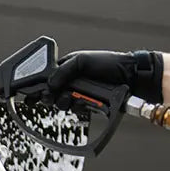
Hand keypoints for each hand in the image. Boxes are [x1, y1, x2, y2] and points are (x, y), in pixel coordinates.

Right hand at [46, 50, 163, 104]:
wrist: (130, 78)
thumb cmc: (110, 64)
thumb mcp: (83, 60)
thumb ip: (63, 70)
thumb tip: (48, 84)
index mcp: (68, 67)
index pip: (48, 78)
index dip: (42, 87)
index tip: (39, 94)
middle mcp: (72, 81)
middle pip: (53, 94)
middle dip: (55, 96)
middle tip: (61, 95)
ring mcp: (78, 93)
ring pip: (62, 104)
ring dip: (66, 102)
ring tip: (74, 98)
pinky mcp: (85, 104)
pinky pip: (75, 110)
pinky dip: (78, 107)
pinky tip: (84, 103)